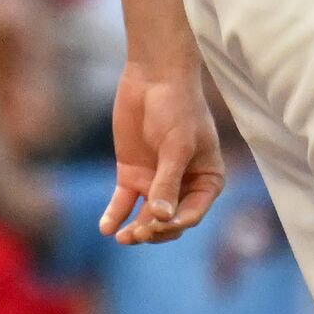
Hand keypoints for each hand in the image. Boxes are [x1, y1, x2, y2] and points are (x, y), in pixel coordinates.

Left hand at [101, 62, 225, 245]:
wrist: (152, 77)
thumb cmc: (177, 108)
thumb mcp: (176, 146)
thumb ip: (168, 182)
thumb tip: (162, 219)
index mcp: (206, 180)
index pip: (192, 214)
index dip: (176, 224)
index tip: (157, 224)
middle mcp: (182, 186)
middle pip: (169, 221)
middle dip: (154, 231)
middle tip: (138, 232)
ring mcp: (155, 181)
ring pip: (146, 217)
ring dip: (135, 230)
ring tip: (122, 237)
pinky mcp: (132, 174)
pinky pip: (123, 203)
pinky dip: (115, 216)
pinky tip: (107, 228)